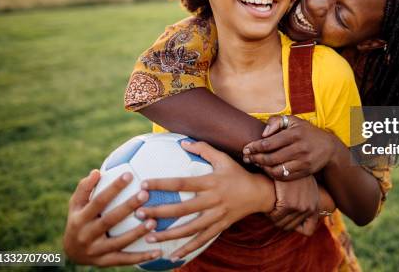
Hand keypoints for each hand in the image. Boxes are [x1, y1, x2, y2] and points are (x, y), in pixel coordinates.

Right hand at [63, 170, 160, 265]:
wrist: (71, 252)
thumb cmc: (78, 219)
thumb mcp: (76, 204)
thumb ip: (84, 188)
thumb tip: (96, 172)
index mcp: (80, 218)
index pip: (98, 201)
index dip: (113, 188)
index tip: (129, 175)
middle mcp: (87, 235)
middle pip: (109, 220)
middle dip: (127, 207)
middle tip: (145, 194)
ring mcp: (96, 251)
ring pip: (119, 242)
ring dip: (137, 233)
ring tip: (153, 222)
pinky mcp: (105, 262)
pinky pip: (125, 260)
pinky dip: (141, 257)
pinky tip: (158, 251)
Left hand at [136, 141, 275, 261]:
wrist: (259, 193)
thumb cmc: (237, 173)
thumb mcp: (223, 158)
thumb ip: (203, 149)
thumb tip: (183, 142)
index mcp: (210, 182)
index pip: (182, 183)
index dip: (162, 183)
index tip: (144, 184)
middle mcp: (213, 200)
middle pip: (182, 208)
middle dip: (159, 212)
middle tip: (139, 214)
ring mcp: (217, 216)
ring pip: (190, 228)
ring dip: (168, 235)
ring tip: (148, 237)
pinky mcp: (220, 226)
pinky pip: (202, 240)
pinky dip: (188, 249)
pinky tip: (173, 256)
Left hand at [242, 115, 337, 180]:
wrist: (329, 148)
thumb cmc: (306, 132)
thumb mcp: (293, 121)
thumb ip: (276, 122)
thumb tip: (263, 133)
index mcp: (295, 134)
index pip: (269, 143)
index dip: (254, 147)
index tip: (246, 149)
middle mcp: (300, 148)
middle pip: (271, 158)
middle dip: (256, 159)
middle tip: (247, 158)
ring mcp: (303, 162)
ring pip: (277, 169)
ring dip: (263, 168)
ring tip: (256, 163)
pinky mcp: (305, 172)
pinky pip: (285, 177)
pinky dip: (273, 174)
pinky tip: (268, 169)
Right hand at [270, 176, 318, 235]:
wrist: (290, 160)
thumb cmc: (294, 174)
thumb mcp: (304, 188)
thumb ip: (302, 200)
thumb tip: (295, 216)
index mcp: (314, 206)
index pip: (308, 230)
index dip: (297, 227)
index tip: (288, 218)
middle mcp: (310, 208)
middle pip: (290, 227)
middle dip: (280, 221)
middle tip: (274, 212)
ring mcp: (301, 206)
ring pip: (282, 224)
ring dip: (274, 218)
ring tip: (270, 208)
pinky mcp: (290, 203)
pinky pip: (275, 217)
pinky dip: (269, 213)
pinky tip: (268, 204)